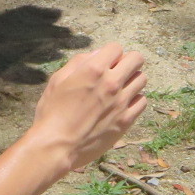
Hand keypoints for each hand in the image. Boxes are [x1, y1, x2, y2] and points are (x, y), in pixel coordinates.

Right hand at [33, 42, 148, 170]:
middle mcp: (111, 83)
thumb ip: (79, 63)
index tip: (106, 62)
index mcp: (93, 70)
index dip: (111, 53)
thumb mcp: (58, 80)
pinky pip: (142, 101)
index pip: (116, 48)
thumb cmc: (52, 113)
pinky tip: (122, 104)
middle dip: (127, 61)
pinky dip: (135, 99)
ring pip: (142, 79)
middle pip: (136, 59)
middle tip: (118, 71)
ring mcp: (121, 102)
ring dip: (132, 79)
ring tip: (120, 88)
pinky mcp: (126, 120)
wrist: (56, 146)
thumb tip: (97, 54)